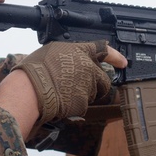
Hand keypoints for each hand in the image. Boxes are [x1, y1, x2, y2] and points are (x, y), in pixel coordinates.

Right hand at [11, 40, 125, 124]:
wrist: (31, 90)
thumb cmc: (36, 70)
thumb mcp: (52, 51)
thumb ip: (69, 55)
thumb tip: (73, 59)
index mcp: (80, 51)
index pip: (104, 51)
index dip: (116, 57)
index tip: (123, 63)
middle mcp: (88, 67)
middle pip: (102, 78)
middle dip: (96, 84)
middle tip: (77, 85)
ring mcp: (87, 86)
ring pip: (91, 92)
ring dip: (82, 94)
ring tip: (61, 91)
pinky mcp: (84, 102)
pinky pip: (82, 105)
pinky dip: (73, 105)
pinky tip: (60, 100)